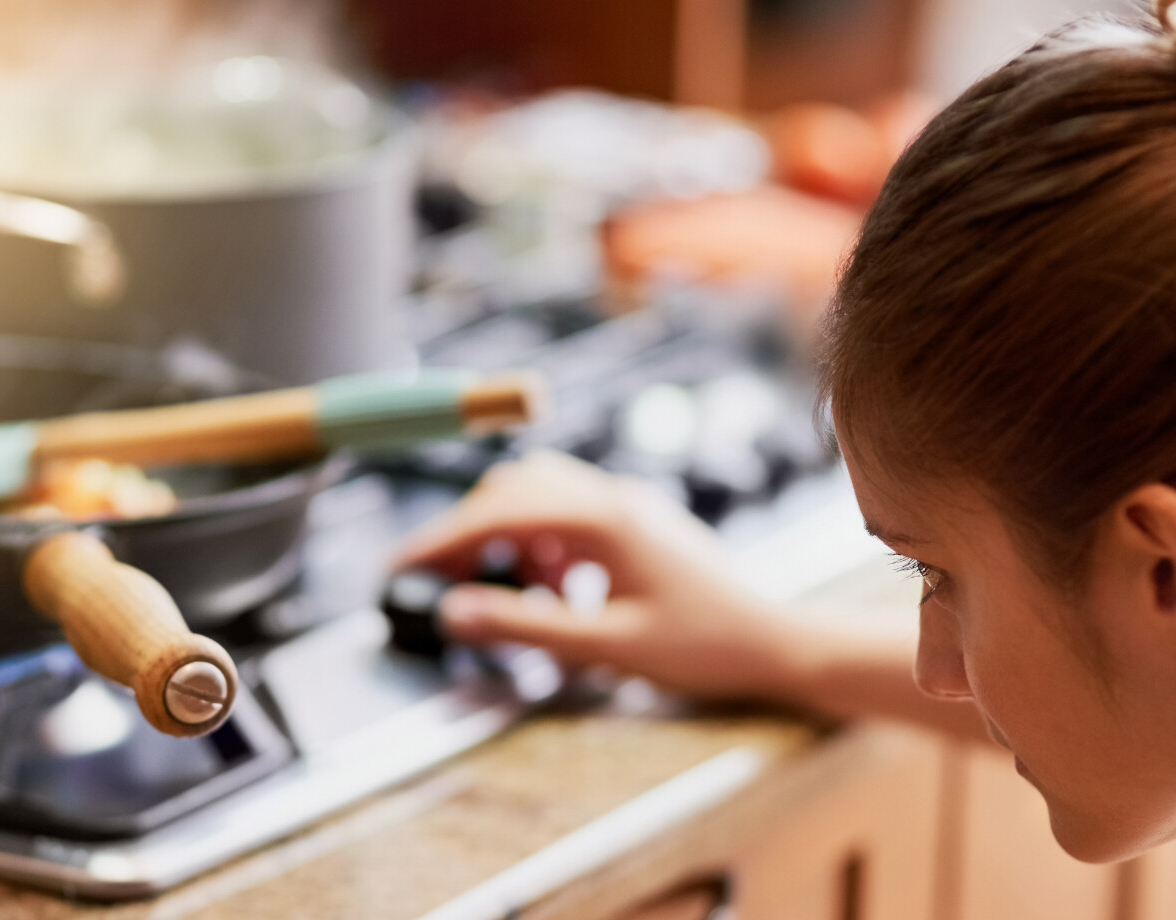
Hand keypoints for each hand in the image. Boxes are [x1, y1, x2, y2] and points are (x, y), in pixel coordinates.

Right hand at [392, 451, 804, 698]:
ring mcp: (627, 504)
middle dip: (467, 531)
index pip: (501, 511)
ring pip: (539, 495)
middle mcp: (614, 497)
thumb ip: (526, 626)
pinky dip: (540, 542)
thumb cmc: (704, 646)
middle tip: (436, 580)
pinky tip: (550, 589)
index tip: (401, 565)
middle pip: (514, 490)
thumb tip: (454, 611)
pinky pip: (568, 513)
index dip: (443, 537)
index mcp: (605, 518)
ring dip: (505, 534)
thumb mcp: (606, 644)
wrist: (774, 642)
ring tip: (496, 589)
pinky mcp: (635, 521)